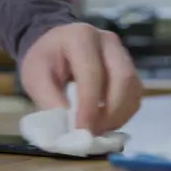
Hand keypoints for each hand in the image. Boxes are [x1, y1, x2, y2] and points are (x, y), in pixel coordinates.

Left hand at [21, 23, 141, 133]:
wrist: (55, 45)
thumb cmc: (45, 60)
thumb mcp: (35, 77)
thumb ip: (49, 101)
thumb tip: (69, 128)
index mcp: (81, 36)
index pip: (92, 73)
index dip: (89, 106)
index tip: (81, 131)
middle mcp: (107, 41)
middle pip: (123, 77)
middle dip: (111, 111)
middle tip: (93, 133)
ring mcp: (122, 52)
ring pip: (133, 87)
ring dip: (119, 114)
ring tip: (98, 129)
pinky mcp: (130, 67)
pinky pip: (135, 93)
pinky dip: (124, 112)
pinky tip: (106, 122)